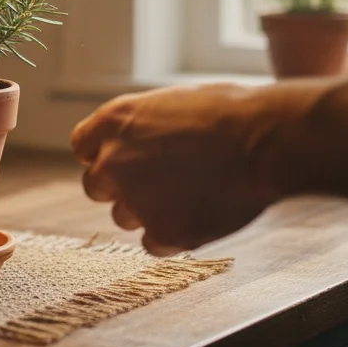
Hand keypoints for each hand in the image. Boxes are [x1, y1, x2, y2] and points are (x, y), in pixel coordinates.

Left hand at [69, 83, 281, 254]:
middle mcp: (113, 160)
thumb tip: (137, 144)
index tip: (124, 159)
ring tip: (191, 193)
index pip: (83, 146)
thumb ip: (142, 128)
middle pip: (95, 186)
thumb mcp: (173, 103)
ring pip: (124, 216)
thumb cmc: (229, 113)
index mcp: (115, 121)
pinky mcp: (163, 232)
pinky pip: (152, 243)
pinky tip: (198, 215)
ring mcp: (135, 199)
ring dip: (148, 210)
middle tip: (158, 181)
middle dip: (119, 186)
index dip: (102, 154)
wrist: (264, 140)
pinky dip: (171, 234)